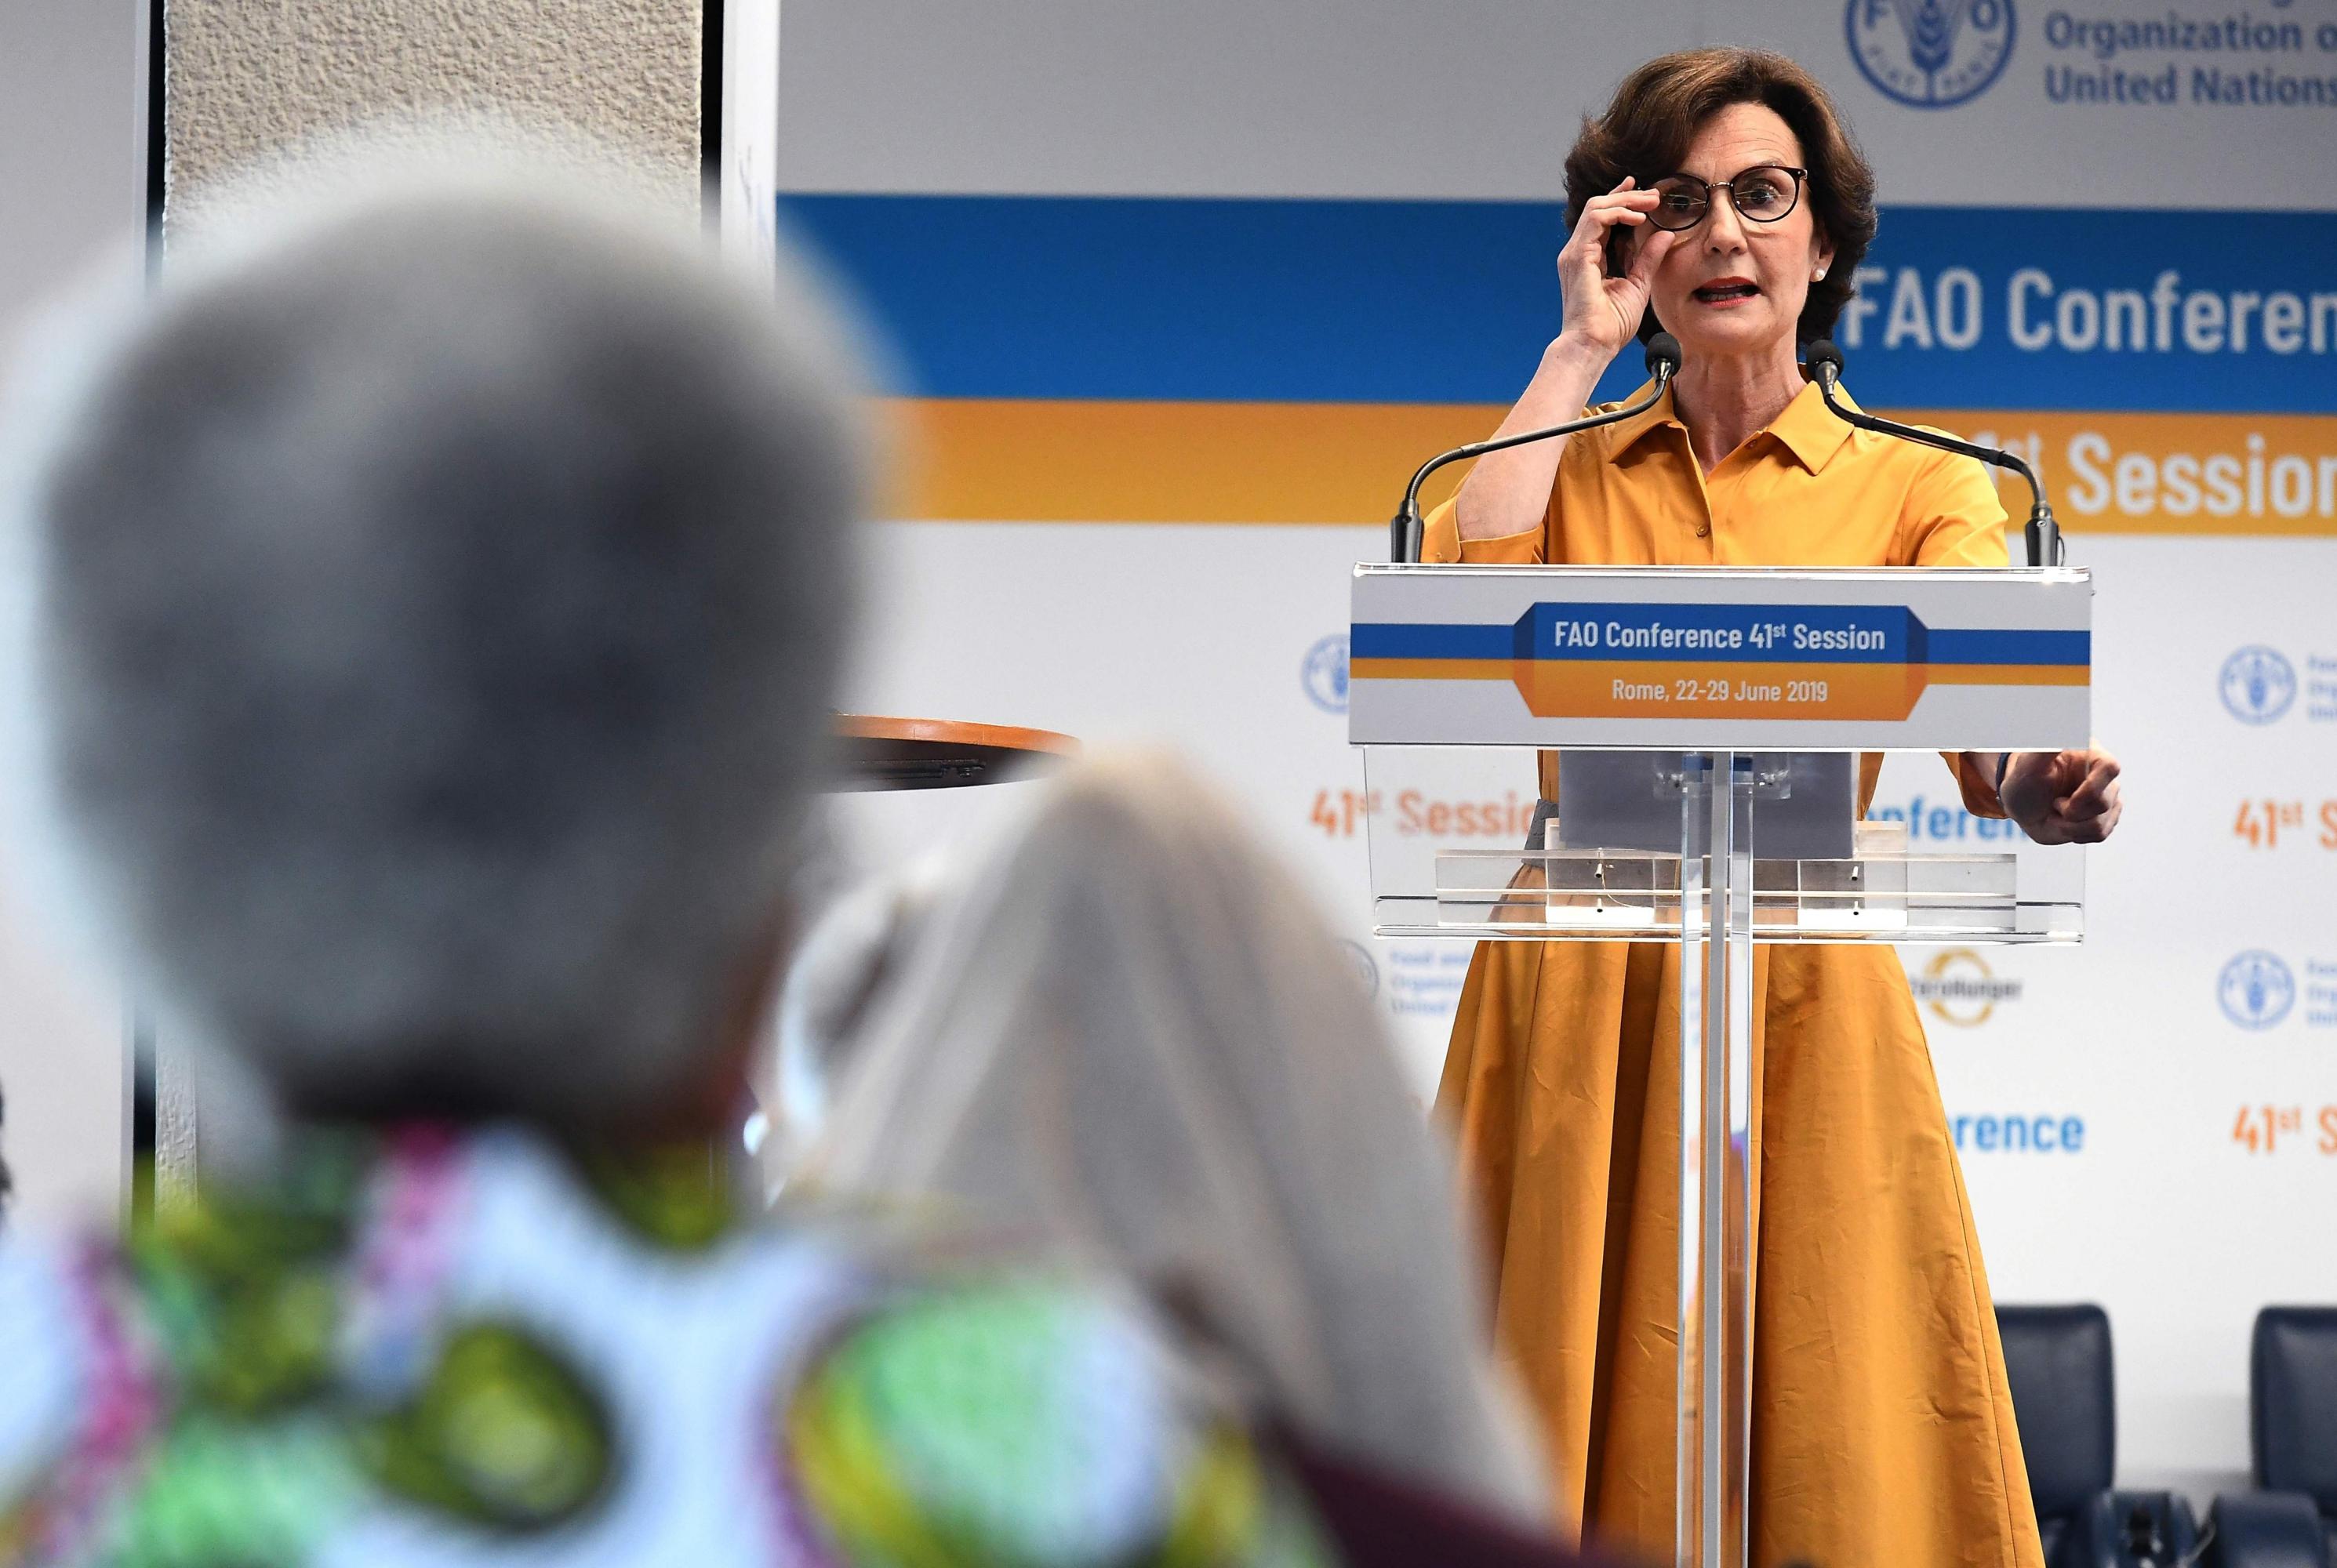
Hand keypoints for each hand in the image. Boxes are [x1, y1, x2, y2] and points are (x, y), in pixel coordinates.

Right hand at [1555, 178, 1679, 363]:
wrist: (1594, 345)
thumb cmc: (1611, 325)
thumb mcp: (1638, 284)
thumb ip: (1648, 258)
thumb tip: (1664, 234)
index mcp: (1588, 258)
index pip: (1603, 219)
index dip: (1622, 201)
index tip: (1644, 193)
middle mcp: (1578, 252)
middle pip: (1599, 207)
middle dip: (1628, 197)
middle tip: (1655, 195)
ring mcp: (1575, 253)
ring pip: (1596, 207)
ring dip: (1625, 201)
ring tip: (1650, 203)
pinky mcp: (1578, 256)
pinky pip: (1596, 220)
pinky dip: (1619, 213)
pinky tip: (1638, 219)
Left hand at [1999, 747, 2122, 844]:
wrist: (2022, 806)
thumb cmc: (2024, 781)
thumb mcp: (2028, 765)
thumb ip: (2044, 747)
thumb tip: (2059, 730)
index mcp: (2090, 755)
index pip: (2110, 767)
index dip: (2092, 788)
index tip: (2066, 802)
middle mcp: (2104, 776)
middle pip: (2103, 803)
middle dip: (2070, 812)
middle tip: (2052, 803)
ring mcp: (2108, 797)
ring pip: (2100, 823)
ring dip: (2069, 825)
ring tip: (2055, 812)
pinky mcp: (2107, 817)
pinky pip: (2099, 834)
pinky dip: (2074, 834)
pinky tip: (2064, 822)